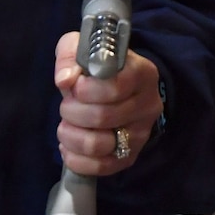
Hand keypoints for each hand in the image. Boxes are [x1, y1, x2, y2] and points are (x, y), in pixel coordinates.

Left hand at [54, 34, 161, 177]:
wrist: (114, 86)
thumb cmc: (97, 64)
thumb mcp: (82, 47)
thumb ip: (70, 56)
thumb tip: (65, 80)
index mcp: (142, 73)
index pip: (115, 87)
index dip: (87, 89)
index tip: (75, 85)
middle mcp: (148, 105)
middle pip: (103, 117)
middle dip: (72, 111)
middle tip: (66, 104)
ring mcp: (141, 134)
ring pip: (99, 145)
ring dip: (71, 135)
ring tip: (66, 125)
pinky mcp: (129, 157)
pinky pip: (100, 167)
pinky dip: (75, 158)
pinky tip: (69, 145)